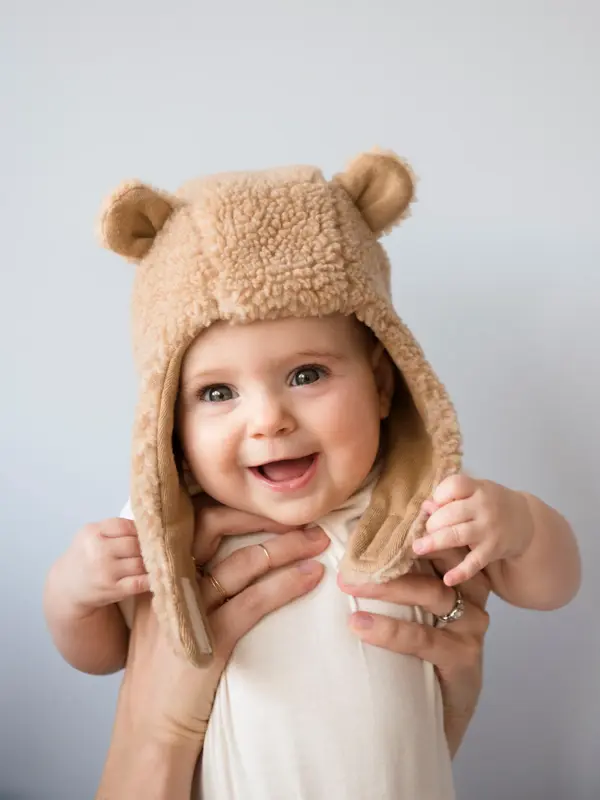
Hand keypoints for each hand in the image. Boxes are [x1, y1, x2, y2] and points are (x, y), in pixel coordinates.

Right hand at [57, 518, 149, 616]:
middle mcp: (97, 550)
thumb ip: (115, 528)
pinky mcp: (112, 589)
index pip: (126, 525)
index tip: (146, 534)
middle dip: (147, 548)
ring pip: (140, 563)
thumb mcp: (92, 535)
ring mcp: (104, 571)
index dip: (140, 530)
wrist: (67, 586)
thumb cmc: (86, 556)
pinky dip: (150, 579)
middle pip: (135, 544)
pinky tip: (155, 577)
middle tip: (155, 550)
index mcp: (92, 532)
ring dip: (150, 563)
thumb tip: (150, 526)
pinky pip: (139, 582)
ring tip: (155, 562)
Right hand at [98, 522, 328, 798]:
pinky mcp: (208, 637)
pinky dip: (287, 584)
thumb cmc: (165, 671)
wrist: (150, 728)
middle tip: (300, 514)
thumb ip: (185, 581)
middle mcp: (167, 581)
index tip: (267, 502)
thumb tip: (229, 553)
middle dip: (260, 515)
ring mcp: (186, 608)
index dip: (233, 504)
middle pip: (214, 525)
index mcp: (156, 570)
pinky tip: (311, 576)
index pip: (192, 518)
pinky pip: (254, 600)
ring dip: (286, 547)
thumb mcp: (165, 614)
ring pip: (242, 561)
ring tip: (318, 541)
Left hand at [339, 546, 489, 756]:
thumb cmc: (422, 651)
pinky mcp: (464, 656)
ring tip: (348, 583)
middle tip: (350, 549)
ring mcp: (471, 625)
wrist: (442, 713)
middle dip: (391, 550)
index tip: (370, 517)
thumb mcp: (413, 607)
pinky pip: (423, 638)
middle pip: (436, 559)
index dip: (407, 527)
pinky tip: (359, 624)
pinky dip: (389, 630)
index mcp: (458, 573)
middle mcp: (472, 593)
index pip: (435, 540)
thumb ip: (401, 574)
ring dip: (386, 586)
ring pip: (429, 593)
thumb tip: (354, 539)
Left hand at [412, 475, 534, 585]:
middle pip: (450, 513)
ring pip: (457, 535)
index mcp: (478, 488)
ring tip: (418, 548)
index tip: (436, 503)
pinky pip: (474, 562)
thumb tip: (425, 507)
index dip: (440, 494)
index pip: (455, 485)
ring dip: (435, 542)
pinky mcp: (493, 550)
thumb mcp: (474, 494)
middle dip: (433, 523)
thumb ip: (451, 498)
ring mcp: (489, 529)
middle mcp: (484, 507)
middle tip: (427, 530)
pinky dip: (461, 572)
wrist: (526, 521)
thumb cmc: (491, 504)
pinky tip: (448, 579)